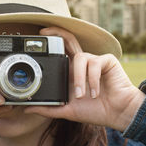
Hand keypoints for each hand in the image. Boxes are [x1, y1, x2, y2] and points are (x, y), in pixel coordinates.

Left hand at [24, 27, 144, 131]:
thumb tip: (27, 109)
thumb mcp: (67, 111)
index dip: (51, 43)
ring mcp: (95, 61)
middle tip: (45, 31)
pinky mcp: (107, 61)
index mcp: (72, 73)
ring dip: (79, 78)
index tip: (39, 37)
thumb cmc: (96, 111)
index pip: (60, 52)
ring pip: (80, 58)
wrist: (118, 114)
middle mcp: (82, 64)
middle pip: (69, 40)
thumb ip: (48, 109)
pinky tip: (95, 93)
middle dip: (57, 33)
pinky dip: (93, 80)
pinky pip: (95, 64)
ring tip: (83, 95)